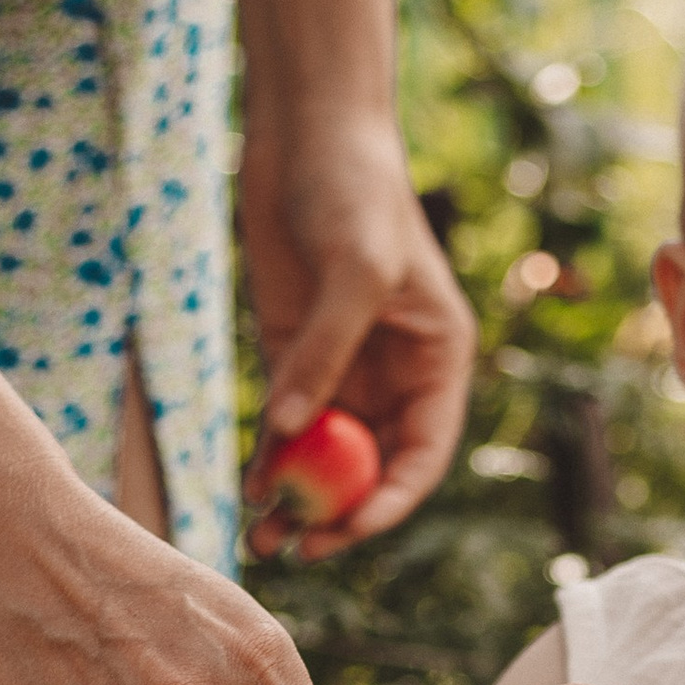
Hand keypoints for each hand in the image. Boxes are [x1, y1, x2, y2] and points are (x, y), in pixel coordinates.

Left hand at [239, 114, 474, 554]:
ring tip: (261, 541)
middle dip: (337, 515)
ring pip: (322, 457)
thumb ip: (324, 352)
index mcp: (436, 361)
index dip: (389, 501)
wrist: (306, 132)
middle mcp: (394, 377)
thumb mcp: (354, 269)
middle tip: (298, 551)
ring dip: (296, 501)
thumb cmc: (354, 190)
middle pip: (370, 469)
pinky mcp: (292, 357)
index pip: (421, 453)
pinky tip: (248, 491)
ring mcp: (340, 370)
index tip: (349, 532)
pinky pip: (282, 425)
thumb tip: (291, 431)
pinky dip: (266, 461)